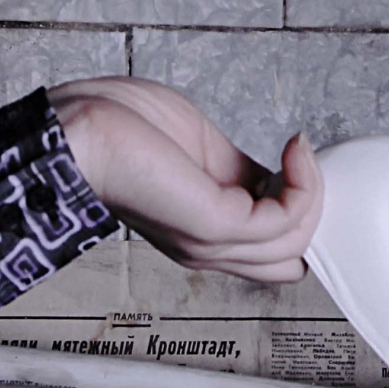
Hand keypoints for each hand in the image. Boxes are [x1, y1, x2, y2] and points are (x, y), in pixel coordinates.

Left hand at [47, 76, 321, 285]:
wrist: (75, 129)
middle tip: (304, 162)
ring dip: (314, 188)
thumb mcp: (201, 150)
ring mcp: (212, 242)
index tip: (299, 165)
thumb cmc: (116, 128)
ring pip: (299, 241)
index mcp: (202, 232)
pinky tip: (292, 150)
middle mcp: (208, 248)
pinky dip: (305, 182)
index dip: (297, 210)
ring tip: (299, 150)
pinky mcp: (214, 225)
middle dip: (314, 208)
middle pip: (294, 259)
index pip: (274, 251)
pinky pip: (289, 219)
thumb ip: (241, 171)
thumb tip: (282, 174)